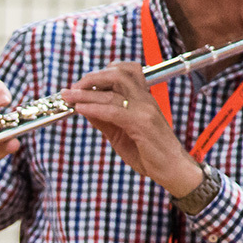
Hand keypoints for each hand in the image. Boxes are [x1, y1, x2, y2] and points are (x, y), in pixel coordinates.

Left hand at [59, 63, 202, 195]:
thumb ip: (104, 119)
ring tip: (68, 97)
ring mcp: (145, 110)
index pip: (125, 71)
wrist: (173, 170)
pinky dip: (94, 108)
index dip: (101, 72)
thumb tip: (82, 107)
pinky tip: (80, 109)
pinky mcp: (142, 124)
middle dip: (91, 78)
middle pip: (118, 74)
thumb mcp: (120, 134)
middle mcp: (145, 99)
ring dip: (86, 93)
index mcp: (143, 98)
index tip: (81, 83)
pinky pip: (114, 111)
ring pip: (113, 91)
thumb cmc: (149, 153)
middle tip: (72, 88)